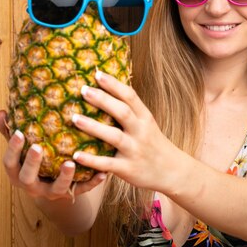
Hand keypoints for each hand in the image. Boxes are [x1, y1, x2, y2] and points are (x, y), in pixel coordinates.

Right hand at [0, 110, 106, 200]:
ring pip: (57, 188)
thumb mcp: (22, 149)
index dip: (12, 149)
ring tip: (71, 163)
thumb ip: (10, 132)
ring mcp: (51, 192)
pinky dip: (92, 183)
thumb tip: (1, 111)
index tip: (19, 133)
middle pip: (27, 178)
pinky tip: (103, 173)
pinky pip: (82, 190)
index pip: (9, 162)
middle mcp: (32, 185)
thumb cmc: (35, 159)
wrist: (52, 186)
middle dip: (32, 163)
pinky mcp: (70, 195)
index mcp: (18, 172)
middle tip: (38, 147)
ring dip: (64, 176)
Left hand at [70, 71, 182, 190]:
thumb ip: (132, 110)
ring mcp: (135, 150)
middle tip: (83, 90)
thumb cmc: (154, 144)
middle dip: (102, 100)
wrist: (173, 172)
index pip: (130, 96)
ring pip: (114, 136)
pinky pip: (108, 163)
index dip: (114, 84)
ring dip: (93, 127)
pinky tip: (76, 155)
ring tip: (74, 118)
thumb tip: (109, 89)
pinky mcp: (128, 169)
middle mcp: (141, 132)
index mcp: (145, 118)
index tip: (97, 74)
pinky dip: (91, 160)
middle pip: (122, 112)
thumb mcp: (148, 124)